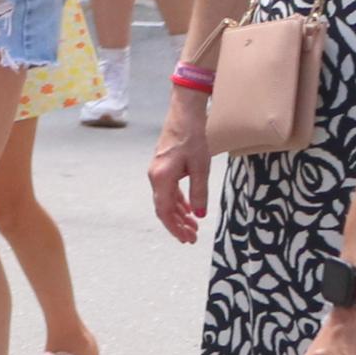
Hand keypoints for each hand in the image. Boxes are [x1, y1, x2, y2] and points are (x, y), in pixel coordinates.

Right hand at [148, 96, 211, 243]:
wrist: (184, 116)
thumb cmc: (192, 139)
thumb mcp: (200, 168)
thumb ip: (198, 192)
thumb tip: (199, 215)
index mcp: (161, 178)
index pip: (164, 210)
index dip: (174, 227)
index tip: (186, 239)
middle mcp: (155, 177)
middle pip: (163, 208)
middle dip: (177, 225)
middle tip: (192, 238)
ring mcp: (157, 172)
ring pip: (166, 200)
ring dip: (178, 215)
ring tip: (193, 227)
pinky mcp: (163, 167)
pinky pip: (168, 191)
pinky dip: (178, 202)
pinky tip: (188, 209)